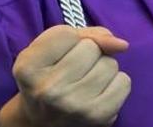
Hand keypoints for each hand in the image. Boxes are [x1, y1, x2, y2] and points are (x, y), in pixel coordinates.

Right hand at [0, 25, 130, 126]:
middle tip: (73, 72)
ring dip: (103, 68)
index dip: (69, 40)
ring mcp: (74, 105)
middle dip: (88, 54)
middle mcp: (48, 89)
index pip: (67, 34)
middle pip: (92, 47)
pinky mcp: (98, 116)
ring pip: (110, 63)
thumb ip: (84, 34)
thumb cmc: (48, 75)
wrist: (43, 121)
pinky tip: (99, 92)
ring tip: (85, 82)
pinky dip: (116, 83)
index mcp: (28, 67)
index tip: (58, 56)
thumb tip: (121, 44)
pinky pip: (124, 82)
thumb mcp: (50, 48)